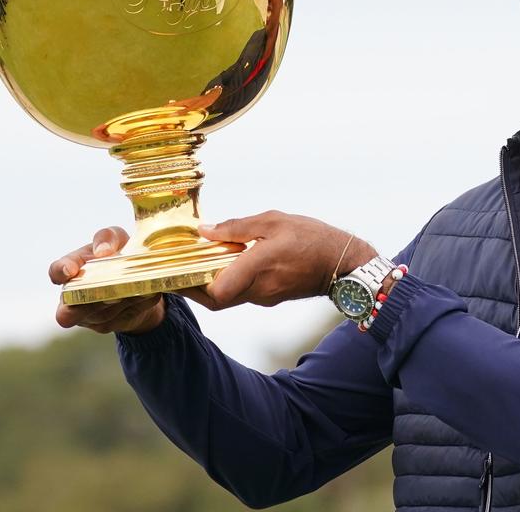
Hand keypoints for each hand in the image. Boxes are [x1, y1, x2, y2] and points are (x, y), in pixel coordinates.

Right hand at [48, 226, 165, 333]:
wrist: (139, 278)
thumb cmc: (118, 252)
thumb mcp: (116, 238)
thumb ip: (106, 237)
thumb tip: (103, 251)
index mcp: (71, 269)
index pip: (56, 271)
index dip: (60, 272)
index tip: (70, 270)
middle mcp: (73, 296)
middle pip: (70, 311)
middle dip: (90, 302)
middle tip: (109, 290)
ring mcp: (91, 315)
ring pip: (102, 315)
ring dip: (118, 302)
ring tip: (135, 286)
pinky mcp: (110, 324)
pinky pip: (121, 318)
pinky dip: (135, 305)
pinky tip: (145, 293)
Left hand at [185, 210, 377, 310]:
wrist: (343, 262)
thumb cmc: (312, 238)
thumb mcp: (274, 221)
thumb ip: (237, 227)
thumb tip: (205, 231)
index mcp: (257, 268)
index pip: (214, 292)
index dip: (191, 286)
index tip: (175, 272)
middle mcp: (258, 289)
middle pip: (215, 299)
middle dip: (194, 287)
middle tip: (180, 270)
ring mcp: (265, 296)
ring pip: (228, 296)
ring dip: (212, 282)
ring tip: (200, 260)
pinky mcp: (271, 297)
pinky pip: (243, 292)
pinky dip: (230, 280)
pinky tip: (228, 262)